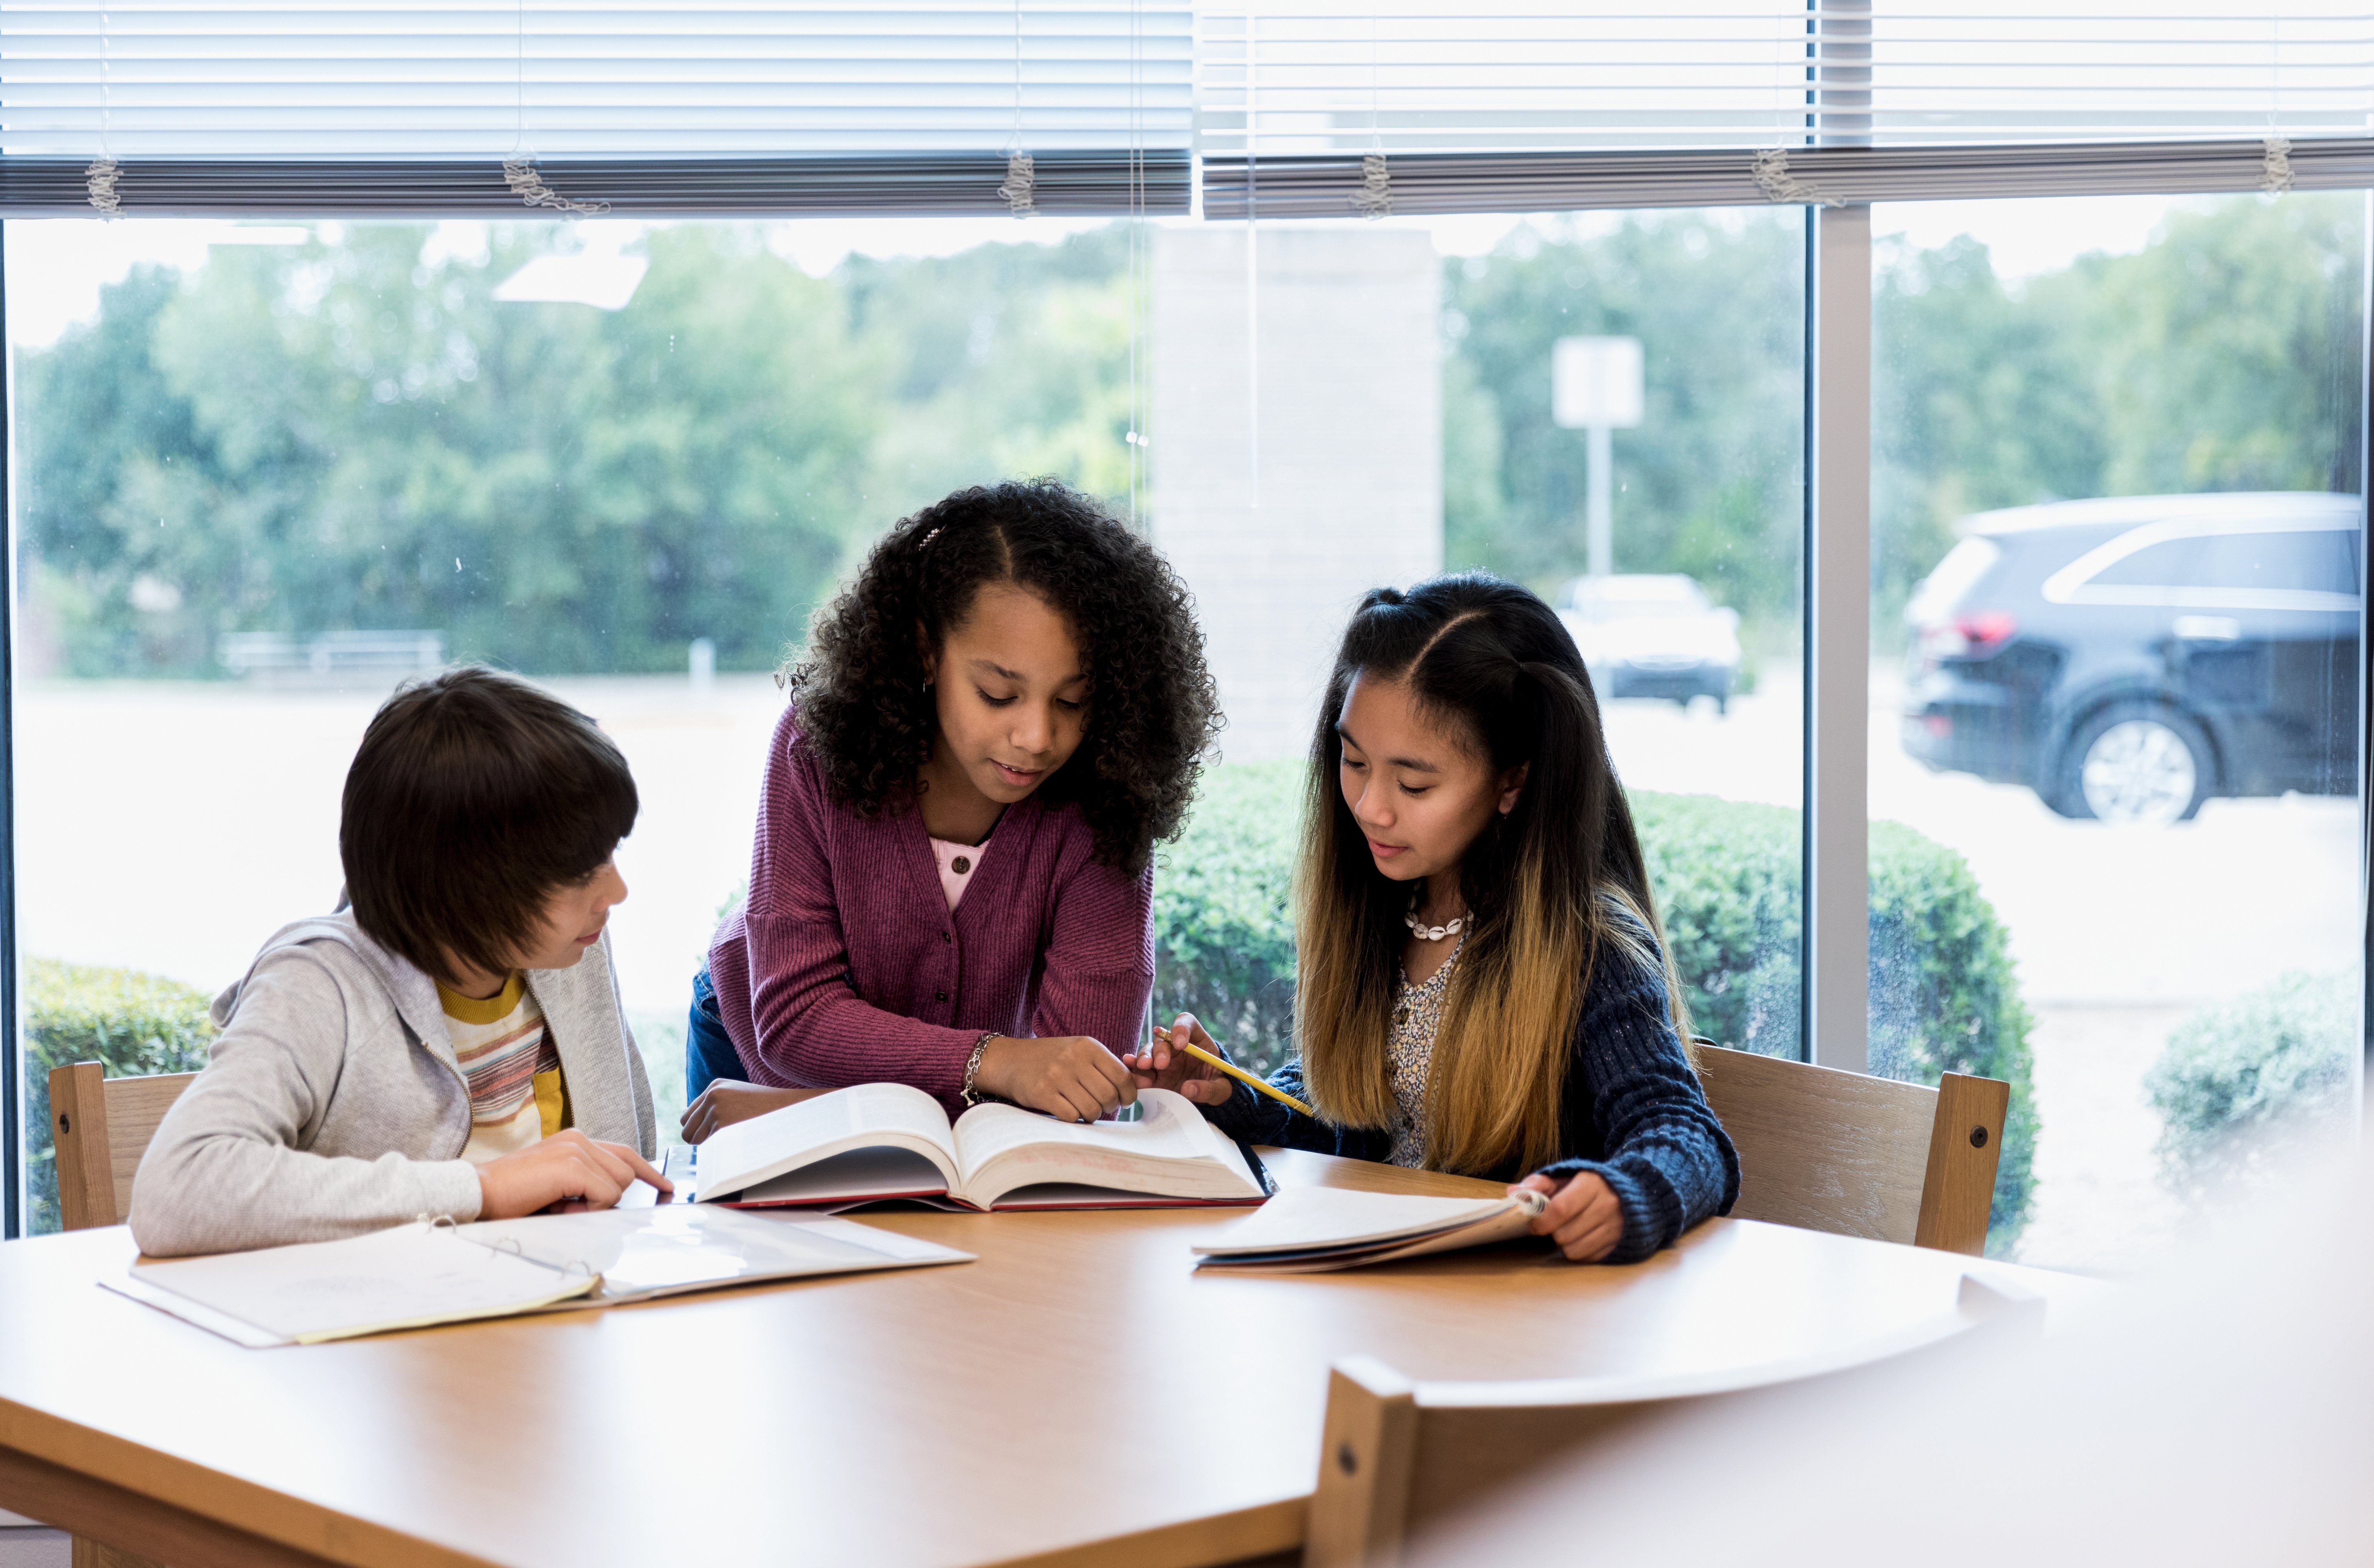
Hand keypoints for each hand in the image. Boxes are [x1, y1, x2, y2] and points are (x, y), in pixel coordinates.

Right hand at [477, 1129, 670, 1218]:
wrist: (477, 1193)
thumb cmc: (511, 1196)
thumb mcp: (555, 1185)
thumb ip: (584, 1183)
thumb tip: (611, 1200)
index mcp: (575, 1141)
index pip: (624, 1153)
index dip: (648, 1171)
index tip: (666, 1185)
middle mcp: (579, 1139)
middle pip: (626, 1172)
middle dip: (607, 1197)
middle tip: (570, 1207)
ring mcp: (576, 1150)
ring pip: (619, 1185)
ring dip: (595, 1204)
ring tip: (560, 1205)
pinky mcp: (572, 1166)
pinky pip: (605, 1195)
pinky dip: (588, 1209)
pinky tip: (560, 1207)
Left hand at [681, 1079, 828, 1143]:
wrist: (792, 1111)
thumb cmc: (768, 1109)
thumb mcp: (737, 1097)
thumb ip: (713, 1106)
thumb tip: (686, 1119)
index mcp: (715, 1086)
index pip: (687, 1116)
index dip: (699, 1130)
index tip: (715, 1136)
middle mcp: (712, 1096)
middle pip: (686, 1130)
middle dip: (700, 1140)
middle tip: (723, 1143)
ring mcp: (717, 1111)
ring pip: (695, 1142)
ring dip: (709, 1148)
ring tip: (733, 1142)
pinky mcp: (722, 1127)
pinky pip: (707, 1150)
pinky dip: (718, 1154)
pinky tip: (736, 1147)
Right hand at [974, 1034, 1136, 1121]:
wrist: (1011, 1060)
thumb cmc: (1052, 1058)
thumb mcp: (1079, 1051)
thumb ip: (1106, 1066)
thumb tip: (1142, 1084)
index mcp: (1088, 1046)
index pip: (1122, 1076)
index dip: (1129, 1094)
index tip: (1125, 1101)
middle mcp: (1073, 1058)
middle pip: (1108, 1095)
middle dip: (1110, 1107)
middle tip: (1102, 1107)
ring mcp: (1057, 1076)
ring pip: (1091, 1109)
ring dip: (1092, 1115)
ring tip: (1085, 1109)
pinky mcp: (1042, 1093)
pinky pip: (1071, 1116)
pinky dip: (1074, 1119)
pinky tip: (1068, 1111)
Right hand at [1119, 1014, 1236, 1107]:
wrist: (1209, 1101)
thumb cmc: (1218, 1087)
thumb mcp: (1222, 1089)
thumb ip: (1209, 1089)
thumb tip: (1188, 1089)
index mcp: (1196, 1040)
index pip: (1187, 1023)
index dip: (1181, 1028)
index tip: (1181, 1044)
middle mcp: (1176, 1046)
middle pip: (1164, 1039)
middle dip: (1160, 1050)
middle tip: (1161, 1064)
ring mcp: (1162, 1060)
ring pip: (1148, 1052)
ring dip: (1144, 1058)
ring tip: (1144, 1069)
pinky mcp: (1153, 1074)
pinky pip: (1139, 1069)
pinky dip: (1133, 1069)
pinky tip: (1128, 1070)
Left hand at [1514, 1170, 1623, 1262]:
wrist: (1625, 1192)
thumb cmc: (1585, 1186)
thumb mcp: (1562, 1178)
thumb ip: (1538, 1184)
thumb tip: (1514, 1193)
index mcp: (1591, 1184)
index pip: (1561, 1209)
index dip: (1542, 1221)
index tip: (1533, 1224)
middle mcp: (1607, 1206)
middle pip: (1565, 1234)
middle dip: (1552, 1232)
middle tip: (1553, 1226)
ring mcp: (1615, 1227)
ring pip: (1575, 1250)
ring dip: (1564, 1244)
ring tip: (1567, 1231)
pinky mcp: (1618, 1244)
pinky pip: (1588, 1259)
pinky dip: (1579, 1252)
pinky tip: (1580, 1238)